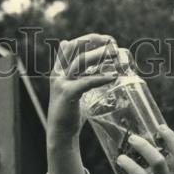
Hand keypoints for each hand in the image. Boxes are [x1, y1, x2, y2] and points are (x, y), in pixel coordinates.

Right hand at [46, 34, 124, 148]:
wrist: (61, 134)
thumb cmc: (70, 112)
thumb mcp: (74, 89)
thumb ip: (81, 77)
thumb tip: (95, 68)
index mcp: (59, 70)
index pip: (72, 45)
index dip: (89, 39)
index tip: (107, 39)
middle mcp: (58, 73)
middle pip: (75, 47)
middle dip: (93, 40)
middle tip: (112, 42)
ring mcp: (61, 83)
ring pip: (80, 61)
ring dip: (99, 55)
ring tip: (115, 54)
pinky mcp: (67, 94)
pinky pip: (86, 81)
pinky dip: (101, 77)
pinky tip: (113, 76)